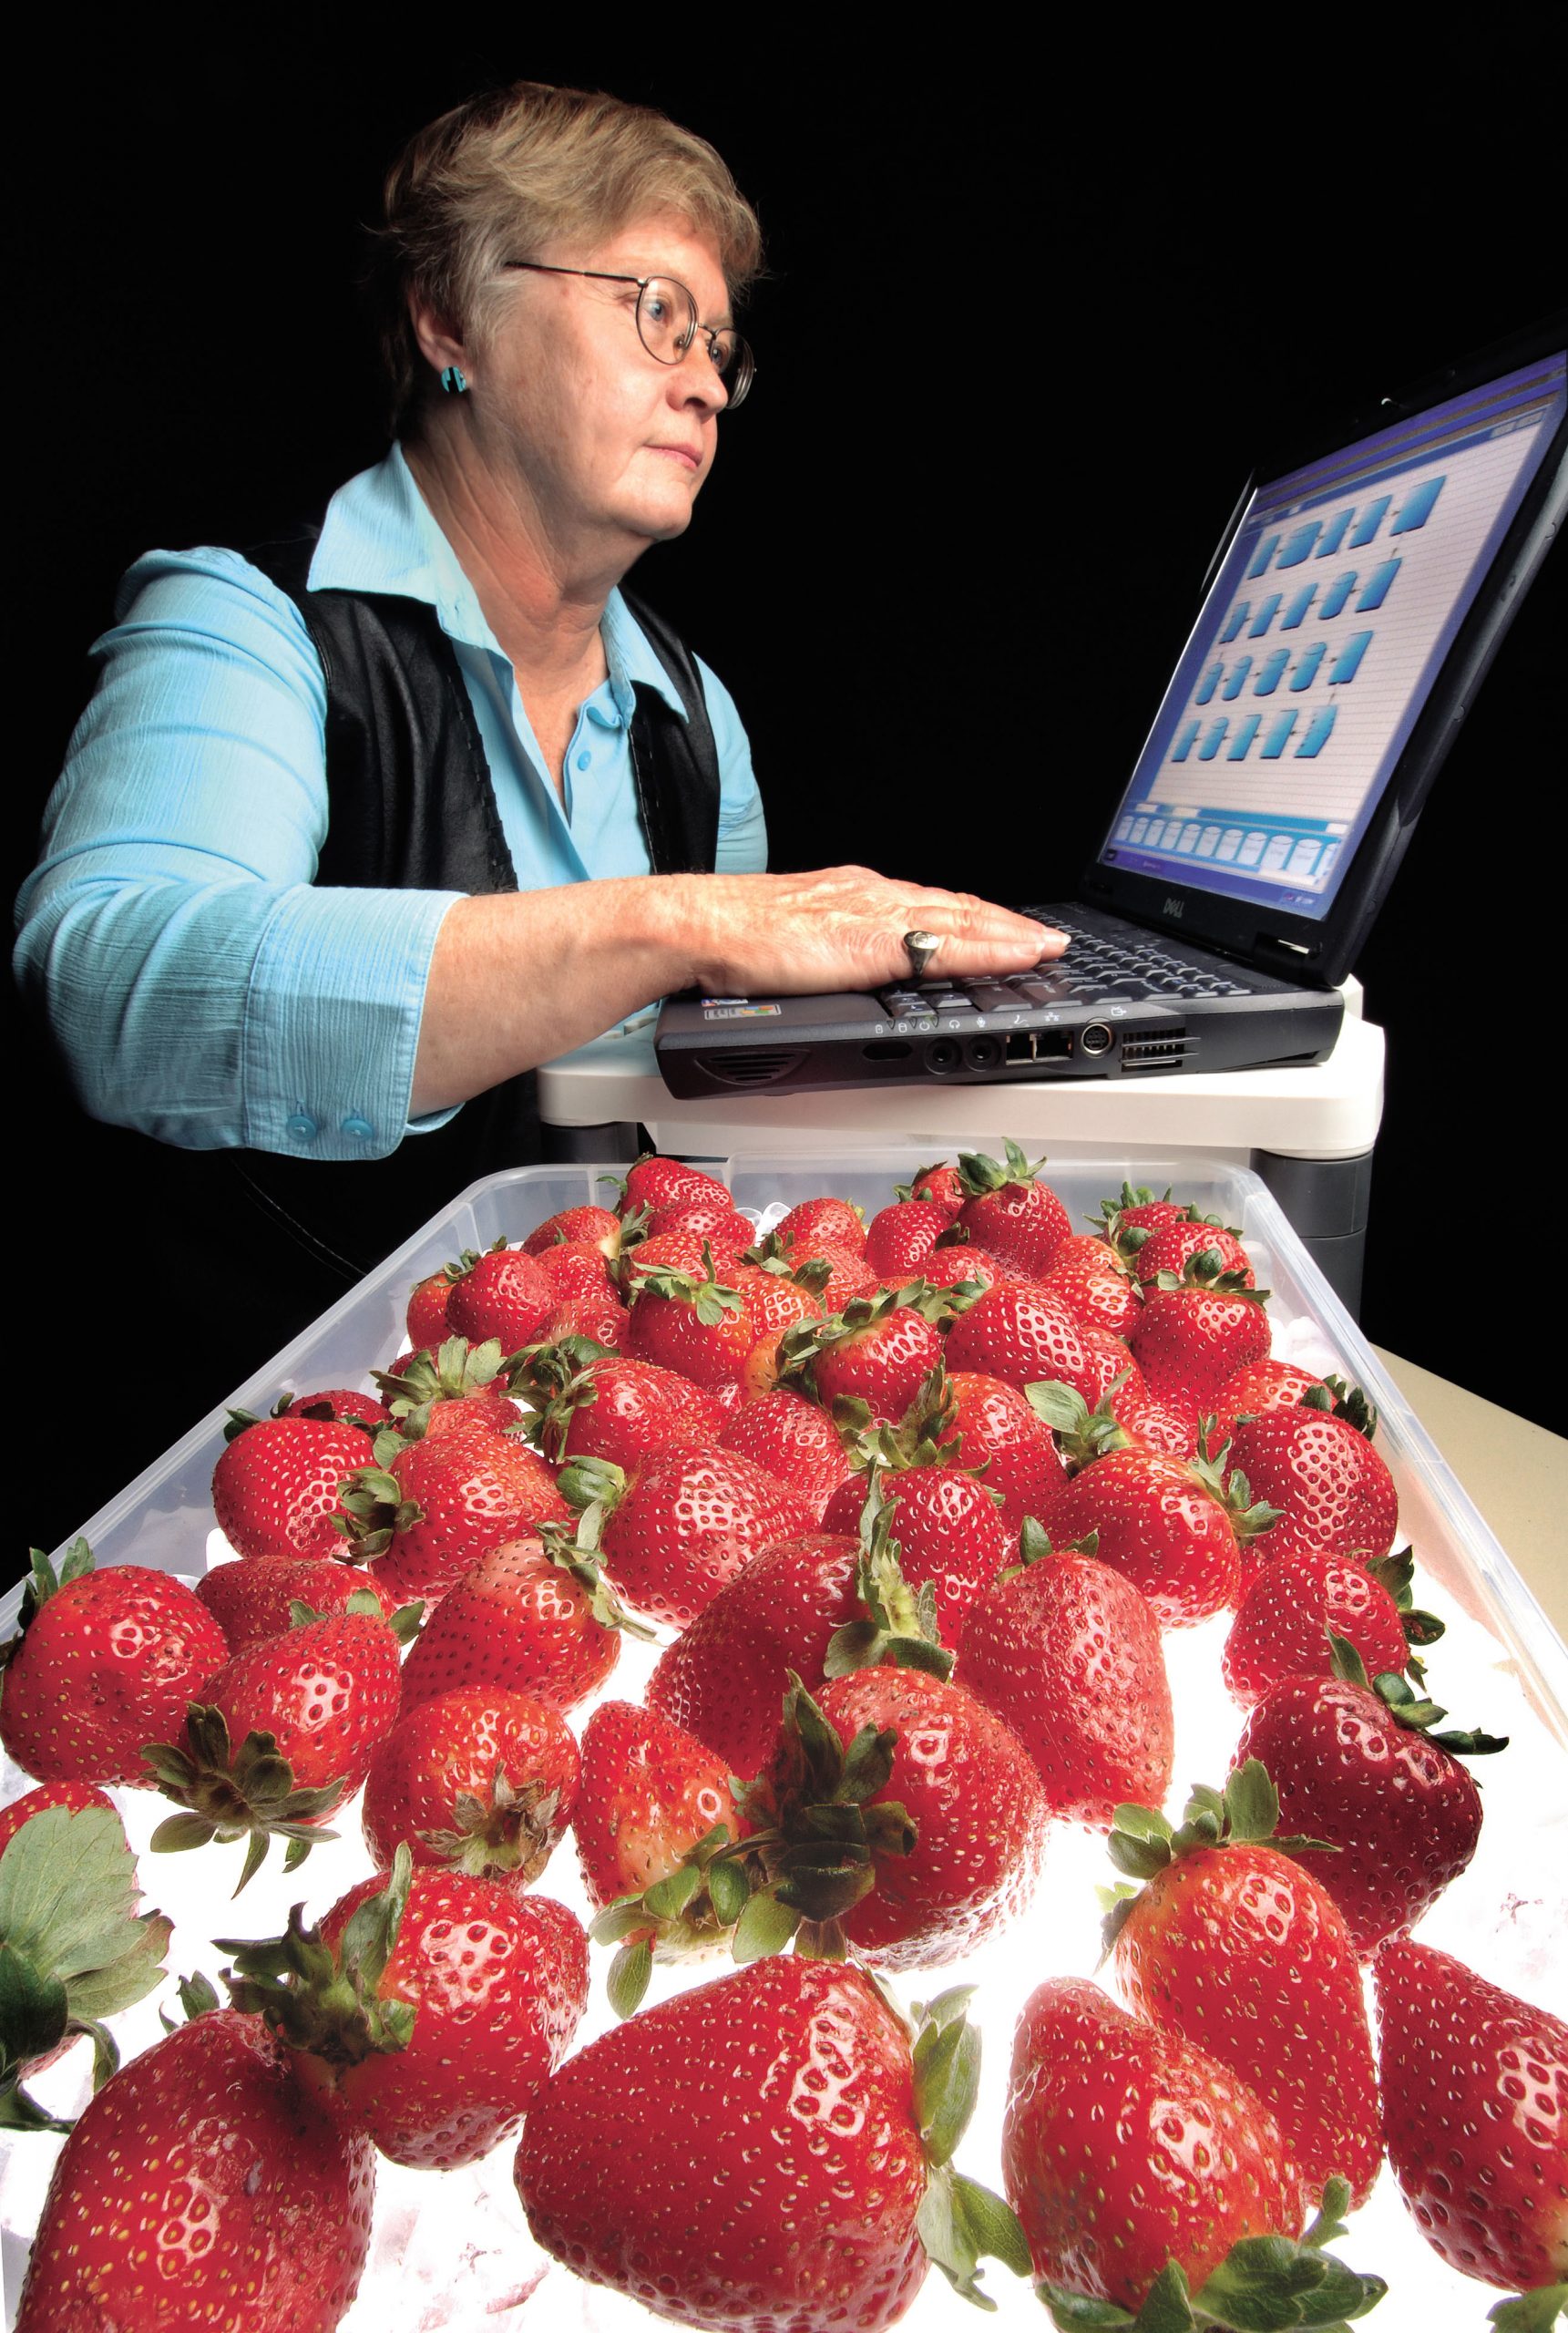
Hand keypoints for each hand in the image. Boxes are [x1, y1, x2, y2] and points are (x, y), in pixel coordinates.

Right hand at [669, 867, 1066, 995]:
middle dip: (1005, 924)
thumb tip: (841, 970)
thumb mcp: (795, 940)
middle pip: (956, 908)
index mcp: (853, 895)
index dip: (973, 917)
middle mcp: (873, 895)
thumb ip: (828, 950)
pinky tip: (1019, 956)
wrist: (701, 929)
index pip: (928, 903)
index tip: (1004, 927)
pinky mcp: (875, 942)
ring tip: (1047, 947)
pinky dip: (991, 951)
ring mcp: (877, 915)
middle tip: (1046, 939)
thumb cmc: (731, 941)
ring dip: (1010, 934)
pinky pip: (947, 946)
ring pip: (962, 920)